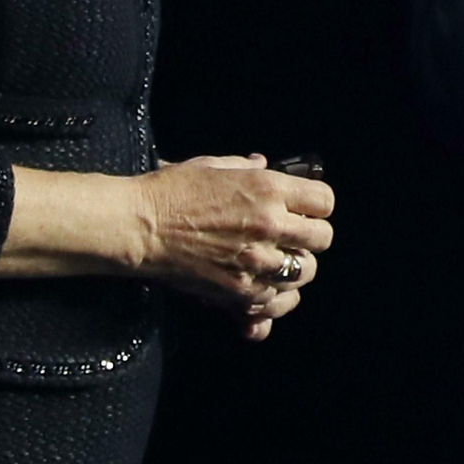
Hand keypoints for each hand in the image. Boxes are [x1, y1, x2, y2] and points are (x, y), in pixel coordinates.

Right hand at [133, 153, 333, 320]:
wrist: (139, 227)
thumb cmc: (170, 191)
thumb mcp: (211, 166)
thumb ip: (244, 167)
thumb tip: (262, 163)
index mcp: (267, 189)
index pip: (324, 201)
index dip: (315, 204)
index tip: (303, 208)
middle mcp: (270, 225)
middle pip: (322, 238)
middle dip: (310, 236)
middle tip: (292, 236)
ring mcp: (257, 261)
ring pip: (305, 272)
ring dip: (294, 267)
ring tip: (276, 262)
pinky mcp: (240, 291)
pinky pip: (277, 300)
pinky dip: (274, 296)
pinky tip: (262, 286)